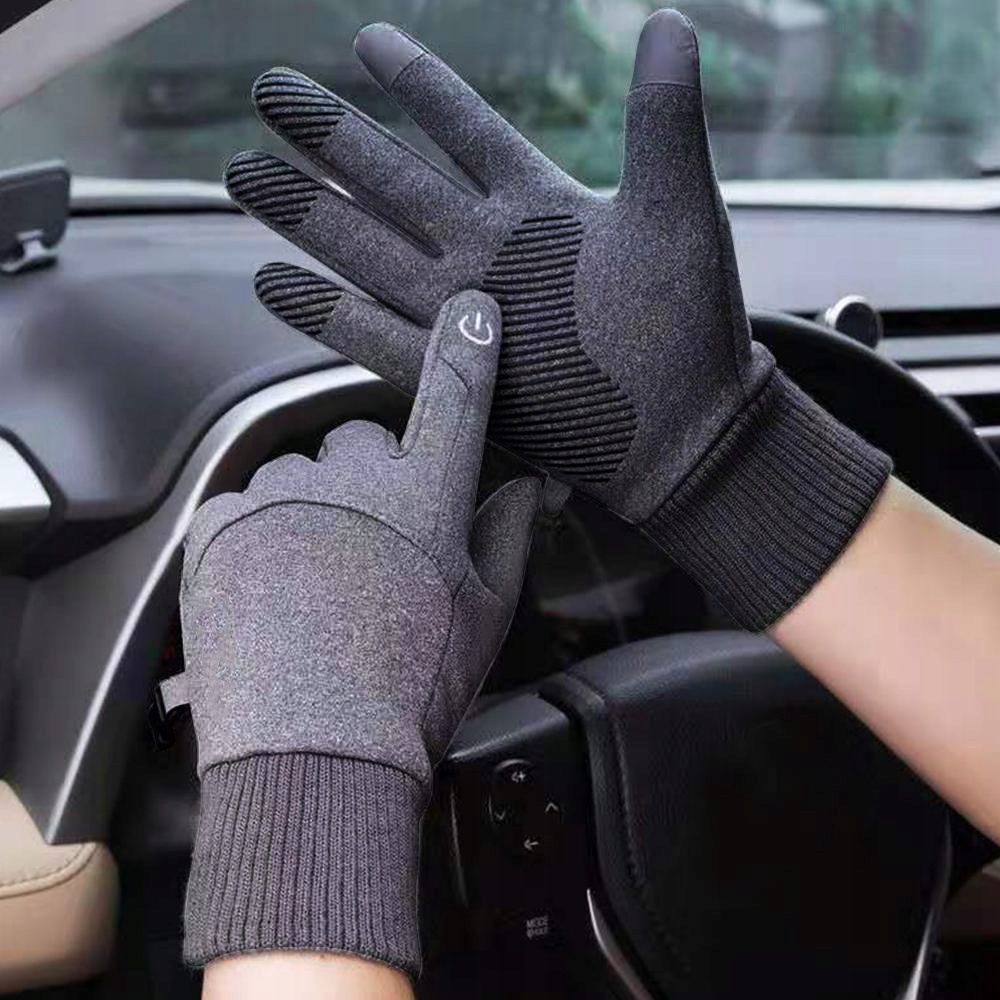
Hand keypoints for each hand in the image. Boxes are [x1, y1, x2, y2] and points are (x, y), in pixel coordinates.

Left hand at [174, 291, 539, 976]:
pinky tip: (274, 592)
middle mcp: (354, 480)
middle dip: (374, 474)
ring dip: (314, 508)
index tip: (471, 306)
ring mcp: (280, 498)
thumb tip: (530, 485)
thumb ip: (509, 536)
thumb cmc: (413, 690)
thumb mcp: (485, 617)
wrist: (313, 754)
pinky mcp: (219, 524)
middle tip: (372, 546)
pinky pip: (247, 504)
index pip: (456, 398)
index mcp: (427, 497)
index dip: (468, 347)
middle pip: (366, 437)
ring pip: (304, 473)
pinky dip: (261, 534)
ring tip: (316, 585)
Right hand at [224, 9, 888, 628]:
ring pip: (369, 250)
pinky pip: (375, 337)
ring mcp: (466, 312)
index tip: (365, 37)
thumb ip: (663, 118)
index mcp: (537, 203)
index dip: (416, 82)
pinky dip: (322, 312)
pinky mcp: (454, 375)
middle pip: (393, 179)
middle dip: (330, 136)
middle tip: (267, 90)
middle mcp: (489, 251)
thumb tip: (670, 17)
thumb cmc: (693, 323)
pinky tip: (270, 283)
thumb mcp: (679, 209)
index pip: (463, 126)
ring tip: (241, 171)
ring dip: (306, 213)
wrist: (688, 429)